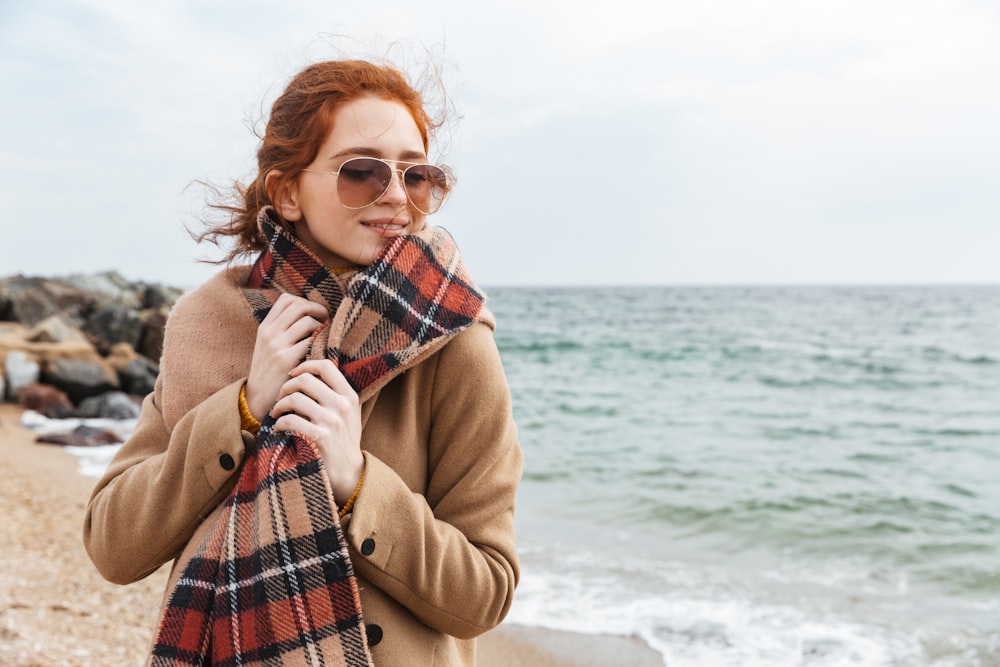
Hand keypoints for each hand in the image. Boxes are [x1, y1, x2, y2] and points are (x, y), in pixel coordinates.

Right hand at [244, 293, 328, 420]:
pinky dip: (321, 342)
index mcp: (265, 326)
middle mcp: (270, 332)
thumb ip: (283, 330)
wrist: (256, 398)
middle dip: (319, 310)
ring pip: (307, 321)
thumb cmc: (269, 371)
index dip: (306, 301)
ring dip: (322, 327)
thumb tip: (310, 315)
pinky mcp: (286, 360)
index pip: (287, 299)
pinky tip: (323, 351)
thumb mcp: (268, 346)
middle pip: (299, 305)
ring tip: (325, 337)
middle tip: (326, 321)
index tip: (315, 313)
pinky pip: (310, 341)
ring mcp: (277, 345)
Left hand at [270, 359, 364, 503]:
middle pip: (306, 380)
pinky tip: (279, 429)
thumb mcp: (349, 413)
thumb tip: (312, 371)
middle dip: (287, 386)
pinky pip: (290, 420)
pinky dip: (279, 423)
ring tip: (277, 414)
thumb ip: (337, 393)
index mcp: (349, 396)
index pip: (326, 366)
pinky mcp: (318, 437)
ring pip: (295, 398)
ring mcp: (331, 421)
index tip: (294, 374)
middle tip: (281, 397)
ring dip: (279, 406)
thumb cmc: (343, 441)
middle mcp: (342, 406)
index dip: (305, 365)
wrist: (348, 473)